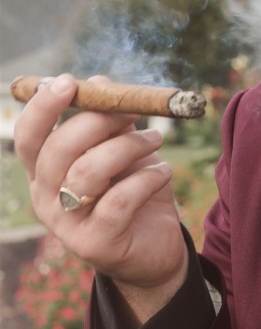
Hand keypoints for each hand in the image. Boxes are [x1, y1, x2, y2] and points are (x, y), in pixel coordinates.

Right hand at [14, 74, 188, 321]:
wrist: (156, 247)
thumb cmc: (134, 191)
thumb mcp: (121, 150)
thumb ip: (108, 121)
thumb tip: (98, 82)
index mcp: (44, 172)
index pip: (28, 137)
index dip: (42, 107)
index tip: (69, 81)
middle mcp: (46, 198)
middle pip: (58, 150)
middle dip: (98, 121)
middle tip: (134, 110)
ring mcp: (66, 225)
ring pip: (88, 172)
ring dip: (128, 146)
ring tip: (157, 139)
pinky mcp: (95, 245)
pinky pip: (118, 201)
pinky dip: (146, 178)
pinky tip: (164, 172)